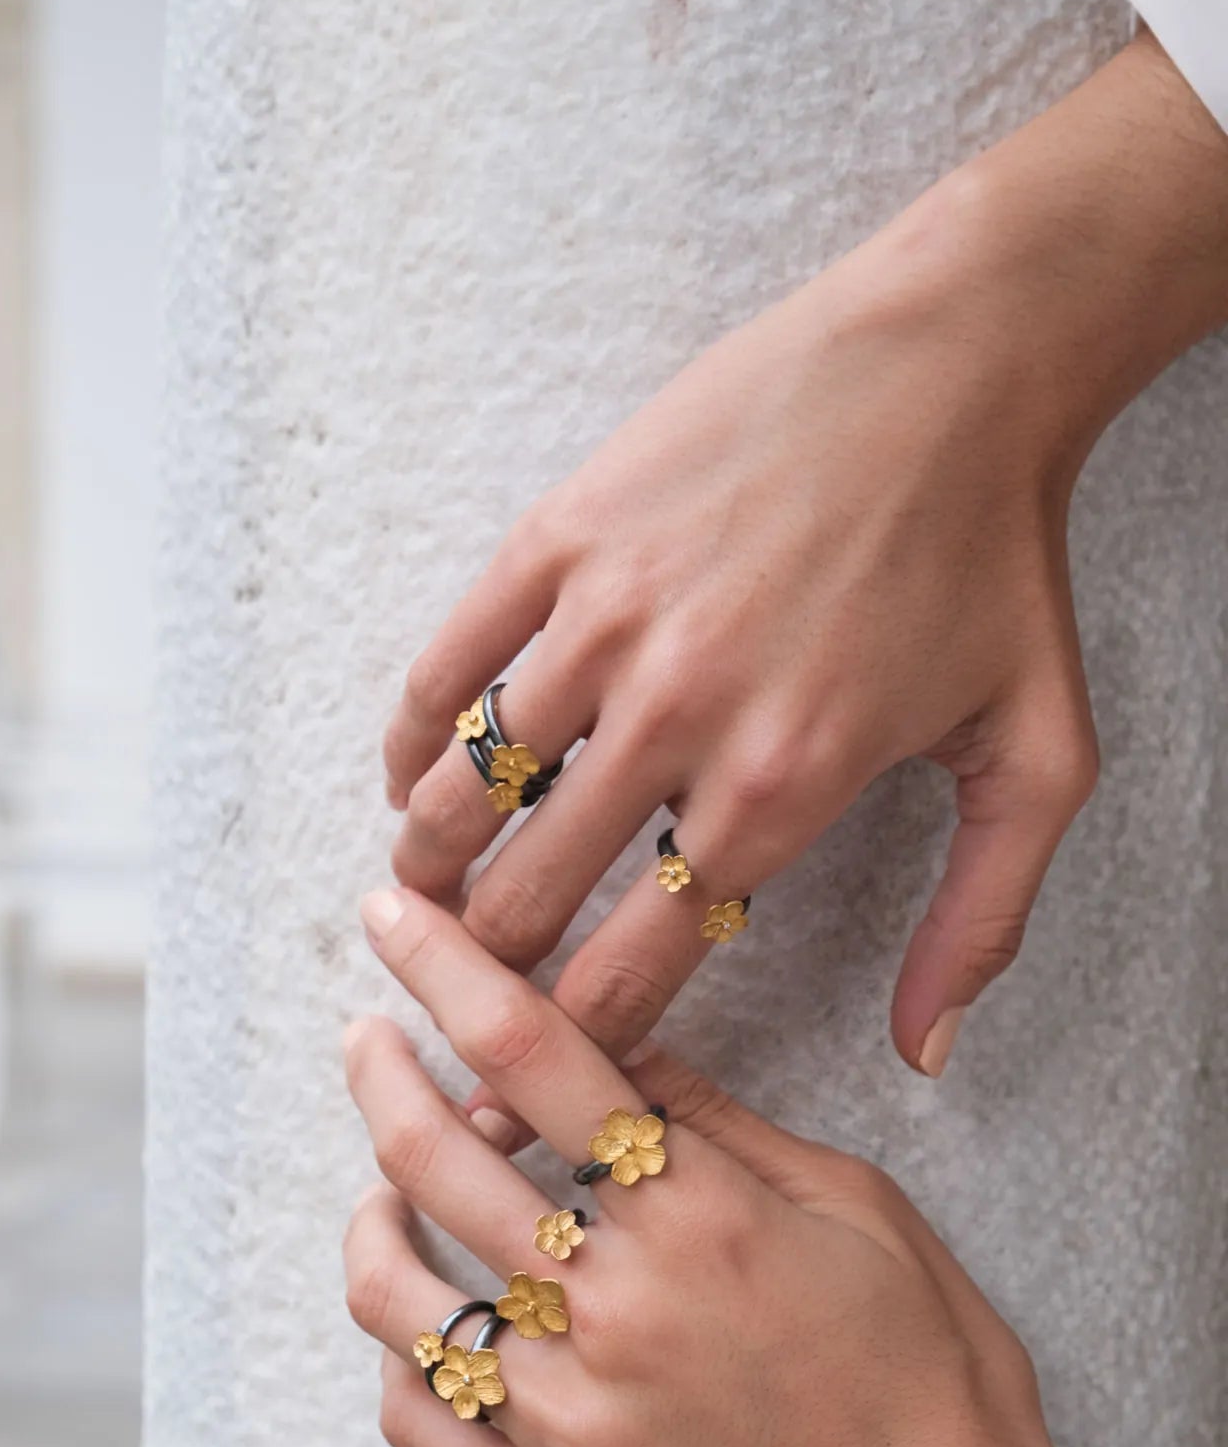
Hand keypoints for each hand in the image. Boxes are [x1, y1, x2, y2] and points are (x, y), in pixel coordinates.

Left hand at [344, 888, 1165, 1446]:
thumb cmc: (930, 1383)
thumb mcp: (857, 1210)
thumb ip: (726, 1124)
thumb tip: (629, 1043)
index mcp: (696, 1216)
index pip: (530, 1051)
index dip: (446, 967)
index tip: (395, 919)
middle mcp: (613, 1308)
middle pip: (436, 1156)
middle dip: (379, 1074)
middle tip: (366, 1040)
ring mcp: (568, 1421)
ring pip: (399, 1294)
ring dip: (371, 1217)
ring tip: (385, 1183)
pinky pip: (421, 1420)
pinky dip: (403, 1354)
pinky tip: (426, 1316)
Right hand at [384, 35, 1227, 1098]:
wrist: (952, 364)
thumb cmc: (996, 558)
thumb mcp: (1038, 754)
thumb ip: (983, 919)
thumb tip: (924, 1055)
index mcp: (782, 790)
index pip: (637, 967)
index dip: (570, 1047)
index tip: (528, 1082)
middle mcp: (679, 717)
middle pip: (532, 897)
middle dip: (486, 970)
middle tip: (463, 992)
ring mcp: (607, 621)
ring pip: (470, 790)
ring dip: (430, 866)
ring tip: (418, 899)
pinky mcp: (561, 537)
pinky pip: (446, 665)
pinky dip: (412, 739)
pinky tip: (407, 777)